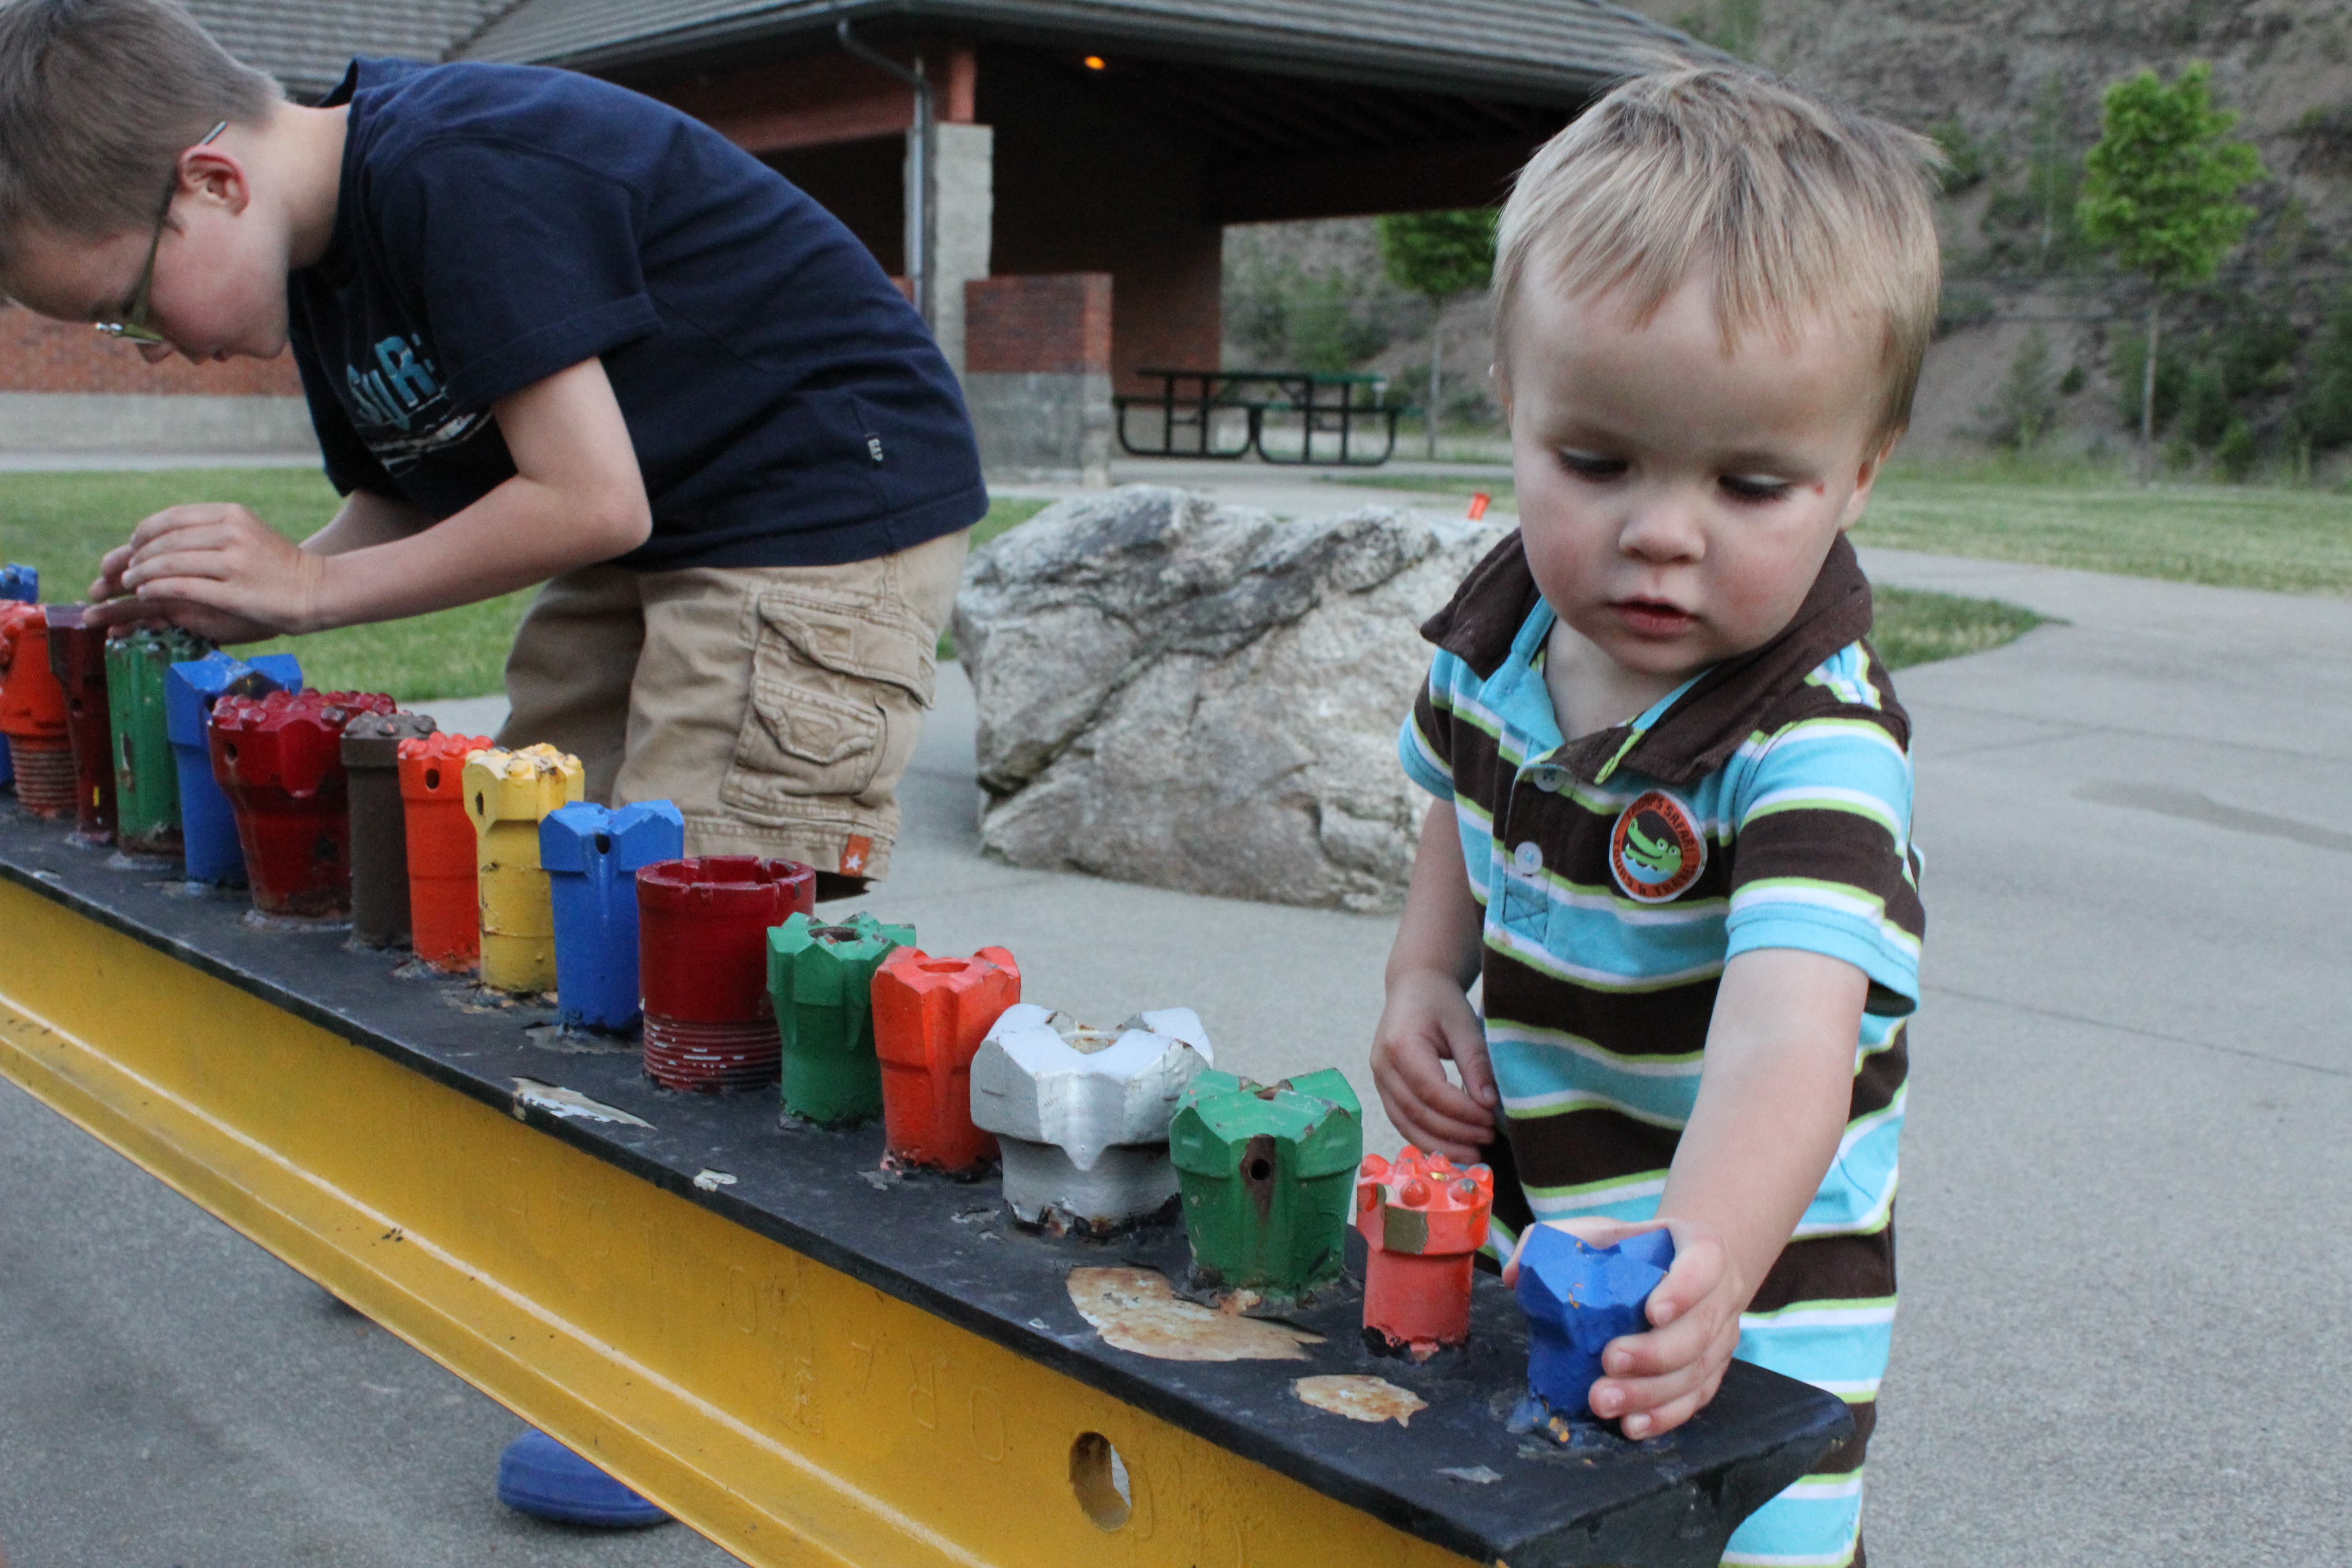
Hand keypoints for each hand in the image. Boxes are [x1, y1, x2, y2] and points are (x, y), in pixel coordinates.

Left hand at [85, 504, 326, 638]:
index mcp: (231, 514)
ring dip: (141, 574)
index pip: (172, 518)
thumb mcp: (246, 533)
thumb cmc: (277, 566)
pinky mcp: (234, 592)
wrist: (316, 590)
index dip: (144, 533)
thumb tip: (161, 536)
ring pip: (168, 563)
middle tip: (124, 571)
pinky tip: (145, 594)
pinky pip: (181, 587)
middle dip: (136, 556)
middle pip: (165, 541)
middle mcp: (231, 533)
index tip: (133, 547)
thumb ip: (209, 530)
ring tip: (130, 584)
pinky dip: (156, 589)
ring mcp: (233, 563)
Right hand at [1371, 967, 1497, 1160]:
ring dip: (1440, 1144)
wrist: (1413, 987)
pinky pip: (1402, 1122)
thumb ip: (1475, 1063)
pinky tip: (1451, 1148)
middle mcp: (1382, 1065)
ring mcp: (1379, 1079)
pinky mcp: (1384, 1089)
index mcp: (1400, 1044)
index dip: (1461, 1111)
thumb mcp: (1464, 1025)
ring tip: (1472, 1153)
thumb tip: (1489, 1104)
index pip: (1431, 1090)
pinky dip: (1426, 1139)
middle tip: (1488, 1138)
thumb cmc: (1440, 1002)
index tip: (1490, 1119)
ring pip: (1406, 1124)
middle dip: (1454, 1132)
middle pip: (1417, 1112)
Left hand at [1503, 1216, 1743, 1439]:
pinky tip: (1631, 1426)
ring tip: (1604, 1402)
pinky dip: (1663, 1417)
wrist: (1678, 1267)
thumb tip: (1516, 1276)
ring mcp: (1719, 1340)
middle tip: (1610, 1362)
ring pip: (1696, 1373)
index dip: (1684, 1289)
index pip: (1704, 1264)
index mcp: (1699, 1249)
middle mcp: (1719, 1297)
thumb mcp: (1595, 1232)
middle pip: (1699, 1331)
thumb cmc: (1632, 1250)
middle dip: (1654, 1354)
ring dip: (1651, 1394)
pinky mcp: (1710, 1374)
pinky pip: (1693, 1401)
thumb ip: (1552, 1242)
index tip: (1652, 1311)